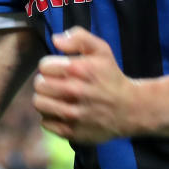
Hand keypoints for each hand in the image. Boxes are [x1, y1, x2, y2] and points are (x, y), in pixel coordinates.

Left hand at [32, 26, 134, 142]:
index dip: (49, 65)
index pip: (43, 66)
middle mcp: (75, 92)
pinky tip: (62, 111)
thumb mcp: (101, 50)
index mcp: (79, 69)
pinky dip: (50, 117)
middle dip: (45, 81)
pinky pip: (45, 123)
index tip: (59, 69)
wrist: (130, 109)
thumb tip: (55, 39)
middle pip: (39, 85)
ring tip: (56, 97)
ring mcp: (73, 114)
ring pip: (39, 104)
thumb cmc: (111, 76)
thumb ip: (79, 37)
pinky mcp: (72, 132)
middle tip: (55, 83)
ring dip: (45, 99)